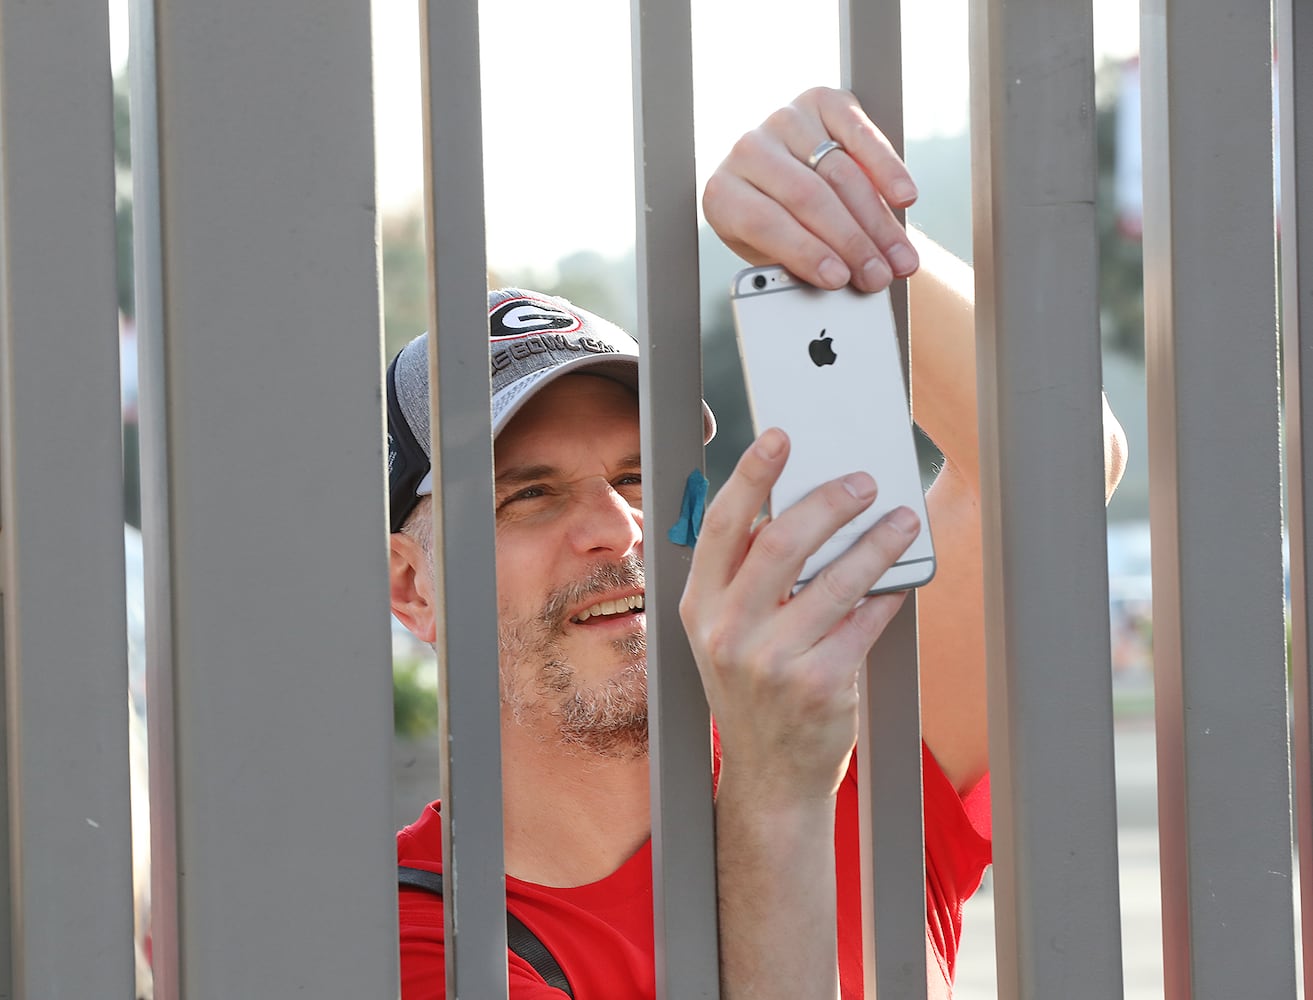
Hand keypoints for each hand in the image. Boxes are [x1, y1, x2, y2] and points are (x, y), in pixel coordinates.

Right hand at [679, 428, 920, 803]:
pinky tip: (900, 581)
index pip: (723, 525)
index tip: (780, 438)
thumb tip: (800, 510)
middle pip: (782, 541)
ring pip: (836, 579)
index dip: (752, 474)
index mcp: (700, 607)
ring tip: (901, 521)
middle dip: (830, 501)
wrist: (770, 774)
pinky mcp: (820, 684)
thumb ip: (746, 577)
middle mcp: (728, 631)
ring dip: (877, 542)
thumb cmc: (752, 690)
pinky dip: (887, 595)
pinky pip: (865, 621)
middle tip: (864, 482)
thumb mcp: (724, 633)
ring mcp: (773, 661)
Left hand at [702, 87, 918, 294]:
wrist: (786, 184)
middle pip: (808, 198)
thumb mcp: (774, 254)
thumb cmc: (781, 229)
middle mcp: (748, 150)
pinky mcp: (821, 101)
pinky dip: (887, 168)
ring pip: (840, 173)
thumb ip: (795, 268)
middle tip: (878, 276)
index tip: (838, 279)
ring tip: (899, 257)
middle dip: (851, 243)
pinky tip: (904, 198)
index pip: (763, 222)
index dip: (805, 252)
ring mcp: (784, 121)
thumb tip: (838, 286)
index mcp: (723, 193)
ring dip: (877, 221)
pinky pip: (860, 135)